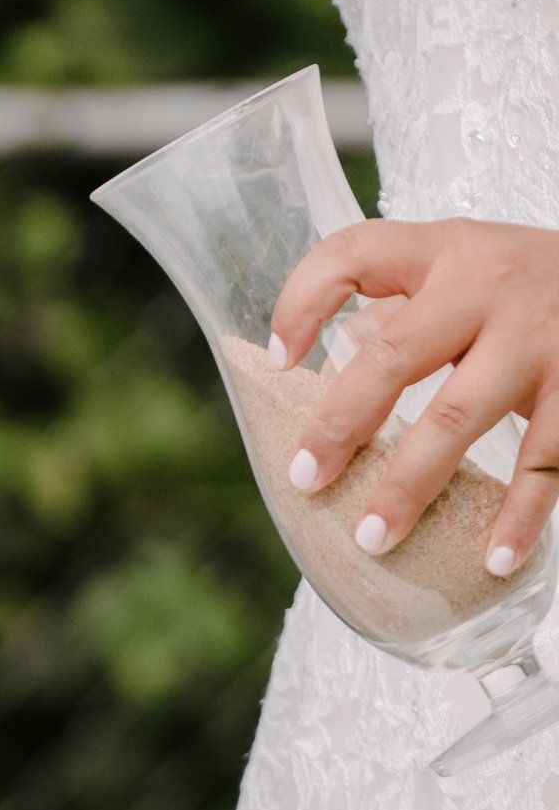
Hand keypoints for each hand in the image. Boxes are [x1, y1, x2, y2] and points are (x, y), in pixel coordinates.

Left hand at [271, 216, 558, 574]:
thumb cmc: (526, 282)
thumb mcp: (463, 267)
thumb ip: (399, 307)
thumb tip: (310, 367)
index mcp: (444, 251)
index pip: (353, 255)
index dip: (302, 303)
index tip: (277, 363)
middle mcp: (488, 288)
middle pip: (392, 355)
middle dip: (341, 424)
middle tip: (306, 480)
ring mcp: (539, 340)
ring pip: (457, 417)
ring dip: (410, 484)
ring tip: (374, 538)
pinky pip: (546, 462)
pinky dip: (521, 516)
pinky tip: (493, 558)